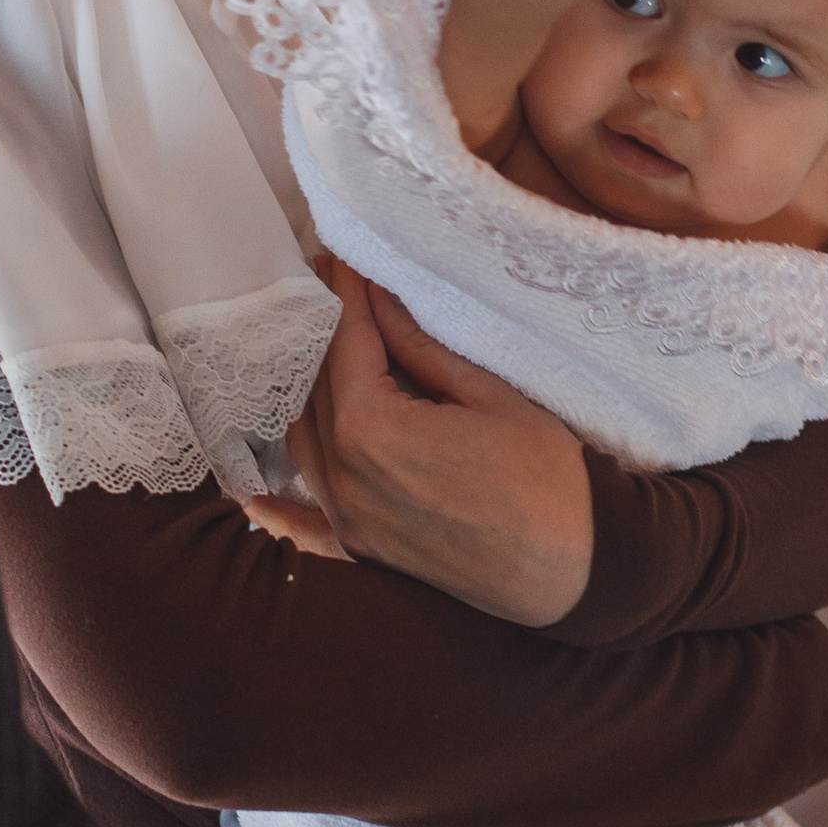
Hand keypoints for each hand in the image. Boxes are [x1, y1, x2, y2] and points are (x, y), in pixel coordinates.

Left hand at [277, 260, 592, 624]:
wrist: (575, 572)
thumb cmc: (548, 481)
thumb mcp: (492, 397)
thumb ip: (424, 348)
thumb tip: (383, 298)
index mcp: (373, 431)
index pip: (345, 343)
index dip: (344, 292)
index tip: (340, 254)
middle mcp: (345, 477)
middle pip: (316, 386)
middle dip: (323, 330)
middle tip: (329, 282)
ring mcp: (348, 519)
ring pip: (302, 440)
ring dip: (305, 388)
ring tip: (318, 345)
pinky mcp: (361, 549)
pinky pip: (303, 525)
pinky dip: (277, 506)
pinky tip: (251, 491)